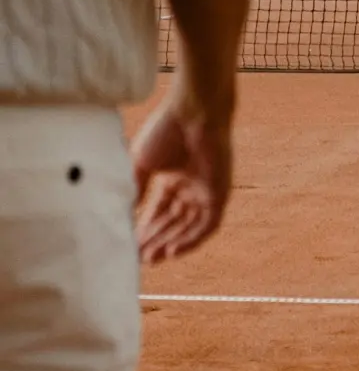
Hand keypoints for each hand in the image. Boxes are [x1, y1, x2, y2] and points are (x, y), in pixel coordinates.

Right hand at [131, 93, 233, 264]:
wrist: (194, 112)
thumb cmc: (167, 129)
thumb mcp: (141, 163)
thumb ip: (135, 189)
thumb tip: (124, 215)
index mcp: (174, 176)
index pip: (159, 210)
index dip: (146, 228)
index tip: (130, 245)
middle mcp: (191, 185)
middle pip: (173, 221)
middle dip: (156, 240)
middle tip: (139, 258)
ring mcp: (206, 190)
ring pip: (189, 226)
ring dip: (171, 243)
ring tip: (151, 258)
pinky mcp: (220, 193)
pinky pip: (208, 224)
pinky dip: (192, 239)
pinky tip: (173, 250)